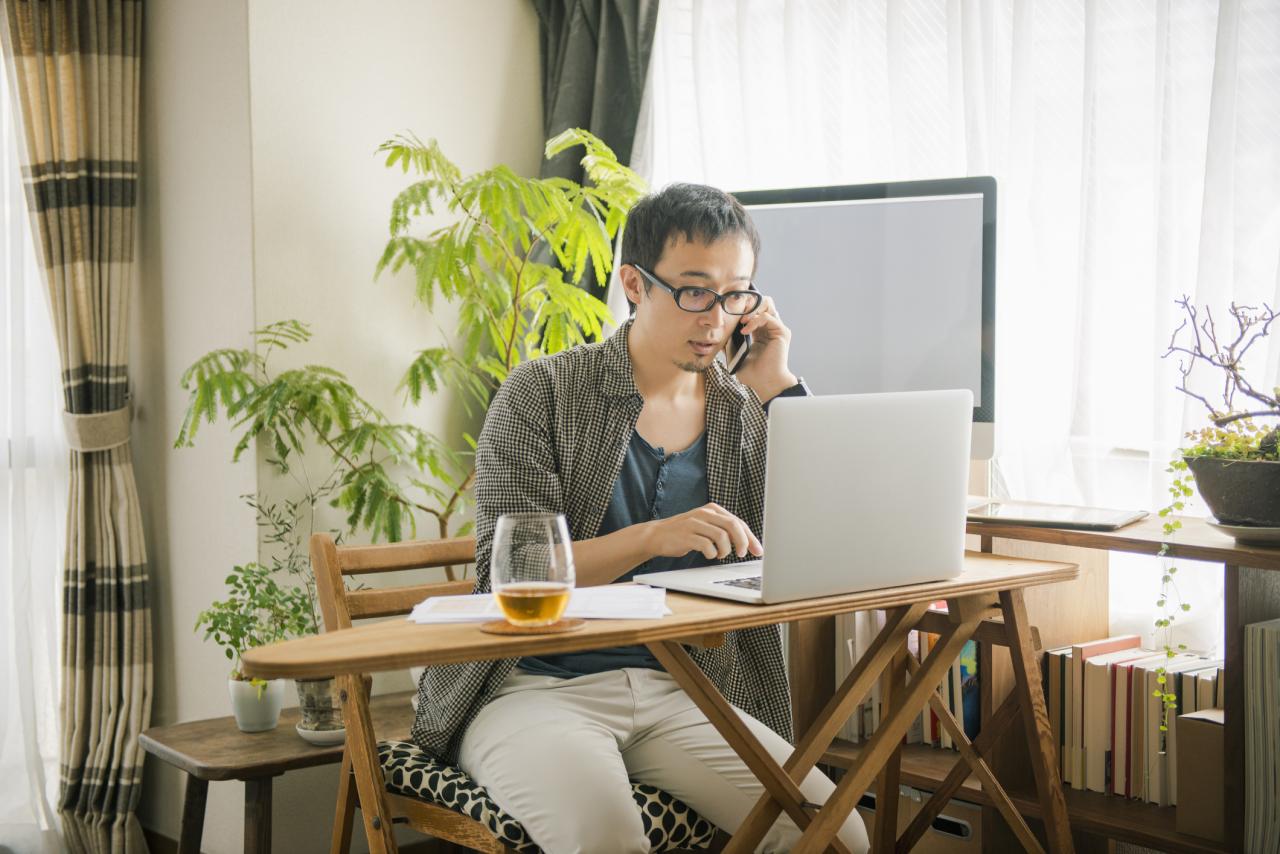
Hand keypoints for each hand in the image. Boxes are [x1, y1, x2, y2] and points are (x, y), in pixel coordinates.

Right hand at [643, 503, 763, 561]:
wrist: (657, 535)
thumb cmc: (685, 533)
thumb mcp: (706, 526)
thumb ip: (723, 530)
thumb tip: (746, 542)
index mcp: (712, 509)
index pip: (737, 522)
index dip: (750, 537)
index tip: (757, 550)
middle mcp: (705, 513)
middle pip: (733, 525)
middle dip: (743, 542)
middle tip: (742, 554)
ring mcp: (695, 523)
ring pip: (721, 536)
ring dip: (725, 550)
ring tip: (720, 555)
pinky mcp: (686, 535)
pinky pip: (706, 545)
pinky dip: (712, 553)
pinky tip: (709, 555)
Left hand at [732, 295, 797, 400]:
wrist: (765, 383)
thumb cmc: (753, 374)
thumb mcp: (736, 355)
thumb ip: (729, 344)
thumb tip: (717, 336)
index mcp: (761, 332)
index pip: (754, 310)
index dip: (743, 308)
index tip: (729, 313)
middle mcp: (771, 328)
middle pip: (762, 302)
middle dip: (748, 304)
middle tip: (736, 313)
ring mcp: (777, 329)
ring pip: (767, 304)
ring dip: (752, 309)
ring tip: (741, 321)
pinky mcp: (782, 332)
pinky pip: (767, 317)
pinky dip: (754, 321)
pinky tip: (745, 331)